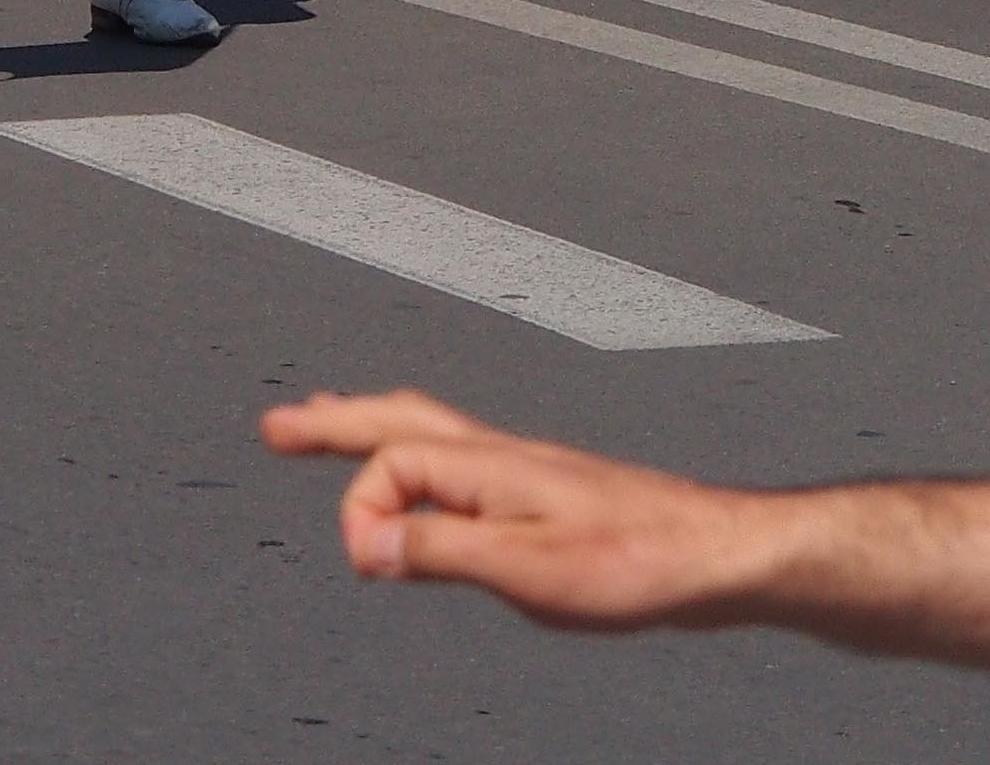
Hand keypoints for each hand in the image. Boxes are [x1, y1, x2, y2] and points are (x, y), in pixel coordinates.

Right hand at [258, 392, 783, 629]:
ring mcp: (521, 468)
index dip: (364, 512)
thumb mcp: (528, 569)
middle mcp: (500, 454)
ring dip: (371, 426)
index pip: (390, 468)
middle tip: (278, 426)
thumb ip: (442, 552)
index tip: (368, 563)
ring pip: (428, 430)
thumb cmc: (637, 559)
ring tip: (330, 423)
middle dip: (333, 422)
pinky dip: (416, 454)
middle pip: (399, 420)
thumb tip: (368, 544)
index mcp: (489, 464)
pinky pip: (456, 457)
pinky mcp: (541, 490)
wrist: (711, 552)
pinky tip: (425, 479)